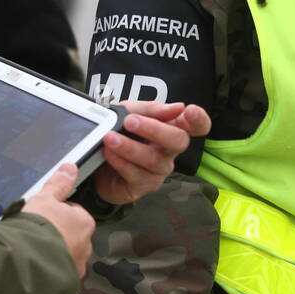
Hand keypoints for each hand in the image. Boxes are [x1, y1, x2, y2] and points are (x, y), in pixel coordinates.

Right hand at [20, 165, 93, 277]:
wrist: (27, 261)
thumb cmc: (38, 227)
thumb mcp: (45, 199)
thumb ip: (58, 184)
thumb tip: (71, 168)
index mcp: (84, 223)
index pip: (75, 214)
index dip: (59, 213)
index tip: (45, 216)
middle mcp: (86, 246)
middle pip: (73, 236)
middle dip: (59, 236)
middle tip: (38, 234)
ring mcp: (76, 267)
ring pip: (67, 257)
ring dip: (55, 255)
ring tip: (34, 252)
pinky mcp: (66, 284)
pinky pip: (59, 275)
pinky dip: (50, 272)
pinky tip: (35, 268)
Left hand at [92, 100, 211, 205]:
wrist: (95, 161)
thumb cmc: (119, 133)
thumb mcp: (129, 113)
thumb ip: (150, 109)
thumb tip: (178, 107)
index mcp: (172, 128)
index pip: (197, 126)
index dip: (199, 120)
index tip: (189, 111)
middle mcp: (170, 151)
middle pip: (178, 141)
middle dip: (155, 129)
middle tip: (130, 121)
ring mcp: (159, 170)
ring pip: (153, 159)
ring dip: (129, 147)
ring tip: (110, 138)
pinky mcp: (144, 186)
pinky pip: (136, 174)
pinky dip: (120, 162)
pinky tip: (109, 153)